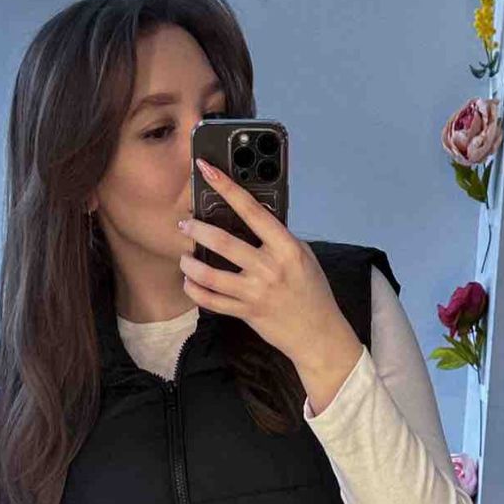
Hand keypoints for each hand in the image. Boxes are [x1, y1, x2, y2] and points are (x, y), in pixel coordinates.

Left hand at [178, 160, 349, 368]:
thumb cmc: (312, 291)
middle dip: (198, 229)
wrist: (319, 334)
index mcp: (287, 248)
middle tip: (185, 223)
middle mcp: (270, 268)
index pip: (252, 210)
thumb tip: (251, 217)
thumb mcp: (303, 256)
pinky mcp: (246, 313)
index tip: (207, 170)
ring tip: (184, 257)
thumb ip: (278, 238)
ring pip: (210, 275)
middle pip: (224, 242)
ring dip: (190, 264)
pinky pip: (211, 301)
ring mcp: (256, 292)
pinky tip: (189, 282)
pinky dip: (195, 291)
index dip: (227, 187)